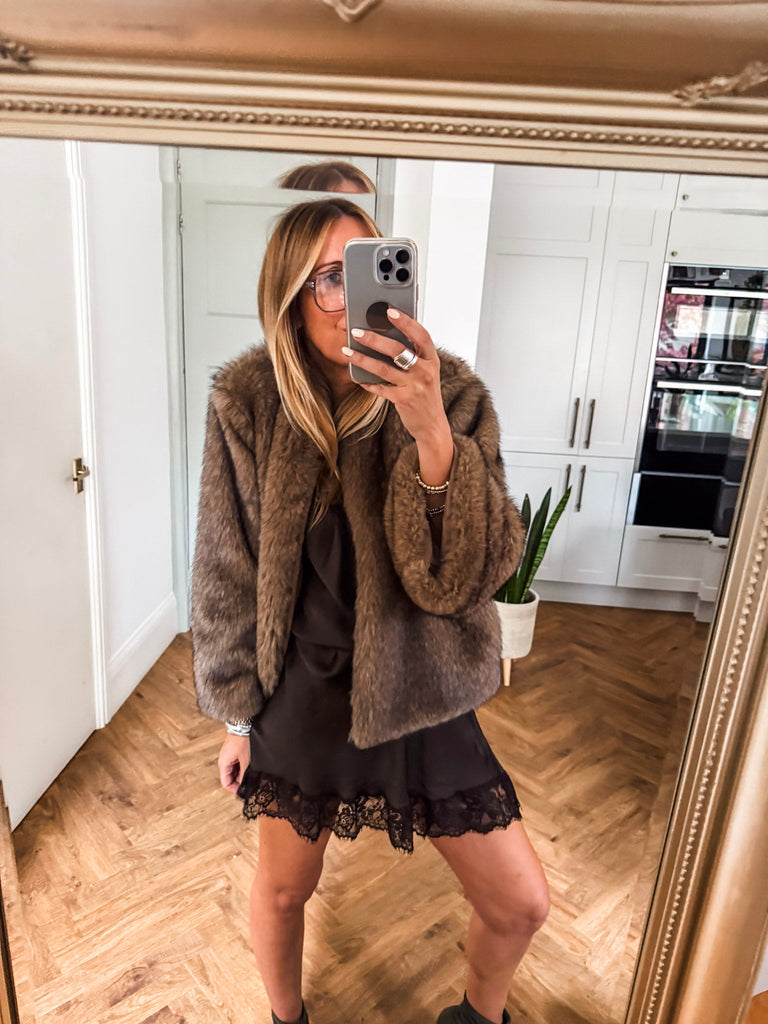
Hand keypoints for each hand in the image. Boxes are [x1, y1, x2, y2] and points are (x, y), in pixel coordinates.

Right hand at [218, 733, 250, 792]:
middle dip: (239, 781)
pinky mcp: (233, 752)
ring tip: (251, 774)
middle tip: (250, 783)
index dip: (235, 789)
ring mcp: (228, 756)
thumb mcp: (246, 760)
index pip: (226, 783)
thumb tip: (245, 784)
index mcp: (223, 764)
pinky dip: (242, 767)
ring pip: (233, 771)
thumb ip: (244, 774)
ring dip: (241, 774)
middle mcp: (224, 761)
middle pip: (229, 777)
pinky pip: (236, 764)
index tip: (244, 791)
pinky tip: (249, 766)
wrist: (243, 725)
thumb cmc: (242, 740)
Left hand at [342, 309, 452, 480]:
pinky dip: (367, 382)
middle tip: (356, 331)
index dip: (406, 322)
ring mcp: (414, 386)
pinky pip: (380, 388)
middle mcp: (425, 371)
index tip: (389, 311)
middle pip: (398, 350)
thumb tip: (384, 333)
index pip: (421, 335)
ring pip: (384, 368)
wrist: (432, 424)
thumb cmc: (424, 392)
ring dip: (362, 358)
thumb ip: (412, 354)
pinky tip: (357, 377)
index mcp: (432, 359)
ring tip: (346, 351)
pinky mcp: (403, 400)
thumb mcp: (425, 371)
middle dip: (374, 338)